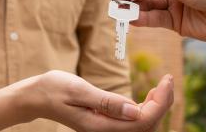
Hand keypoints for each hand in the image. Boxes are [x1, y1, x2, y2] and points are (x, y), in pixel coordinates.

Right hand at [32, 70, 173, 131]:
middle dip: (163, 104)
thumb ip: (106, 101)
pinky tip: (148, 95)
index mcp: (100, 126)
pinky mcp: (106, 124)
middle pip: (146, 126)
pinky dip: (145, 109)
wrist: (36, 97)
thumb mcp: (78, 89)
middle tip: (169, 79)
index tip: (166, 80)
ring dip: (156, 107)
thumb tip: (134, 110)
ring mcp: (106, 130)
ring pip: (142, 126)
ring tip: (162, 86)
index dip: (160, 103)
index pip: (142, 121)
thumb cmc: (53, 89)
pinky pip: (133, 122)